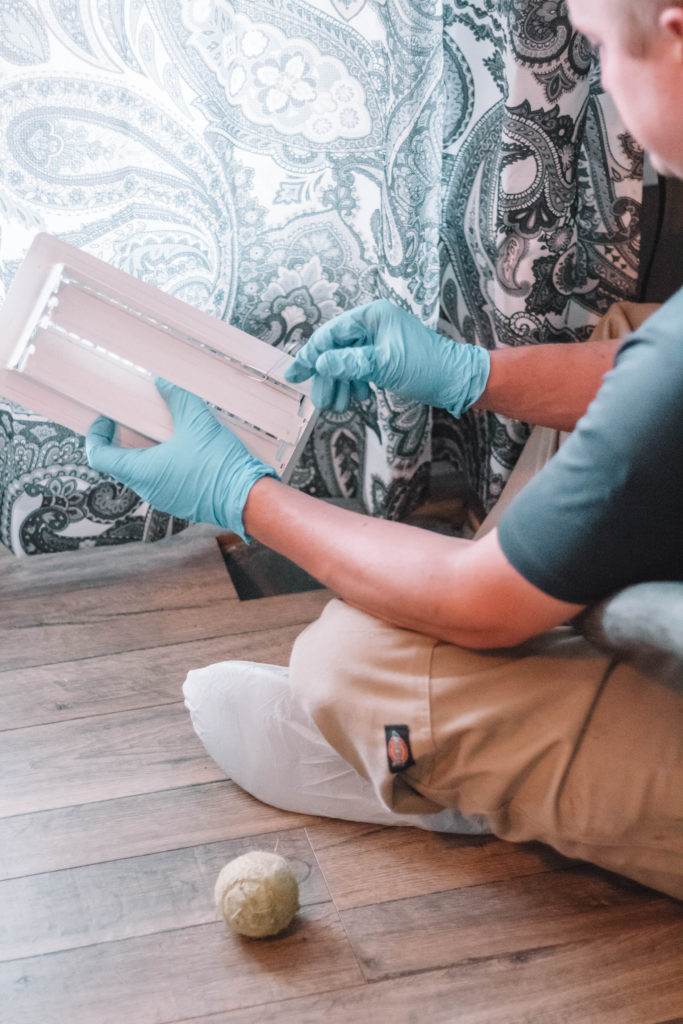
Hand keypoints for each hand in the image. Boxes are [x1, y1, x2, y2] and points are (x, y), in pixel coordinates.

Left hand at [85, 378, 276, 539]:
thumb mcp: (197, 423)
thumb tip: (162, 382)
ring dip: (146, 450)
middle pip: (121, 463)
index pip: (99, 457)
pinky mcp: (182, 501)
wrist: (248, 499)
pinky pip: (163, 480)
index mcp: (142, 472)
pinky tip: (183, 447)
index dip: (96, 436)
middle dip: (123, 439)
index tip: (105, 420)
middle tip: (133, 418)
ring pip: (143, 472)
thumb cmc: (219, 466)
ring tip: (162, 430)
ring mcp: (165, 498)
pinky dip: (163, 462)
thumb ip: (177, 399)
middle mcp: (149, 489)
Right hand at [284, 299, 489, 414]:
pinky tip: (357, 398)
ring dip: (340, 385)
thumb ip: (350, 363)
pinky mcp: (384, 357)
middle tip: (321, 401)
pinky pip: (359, 369)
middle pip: (336, 350)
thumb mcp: (384, 365)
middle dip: (327, 377)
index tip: (294, 374)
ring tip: (337, 406)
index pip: (332, 333)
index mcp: (373, 316)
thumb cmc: (426, 366)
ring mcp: (378, 341)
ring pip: (346, 362)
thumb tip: (320, 363)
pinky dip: (354, 384)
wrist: (456, 380)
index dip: (311, 354)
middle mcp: (373, 324)